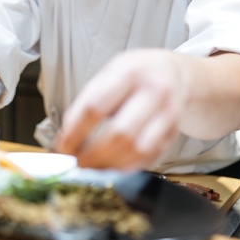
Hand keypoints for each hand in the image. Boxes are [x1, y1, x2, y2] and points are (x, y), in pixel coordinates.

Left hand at [57, 49, 186, 170]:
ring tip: (93, 167)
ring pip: (138, 150)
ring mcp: (168, 113)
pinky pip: (150, 157)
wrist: (175, 73)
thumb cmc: (137, 74)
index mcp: (129, 72)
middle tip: (77, 163)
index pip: (97, 106)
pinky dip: (127, 166)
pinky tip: (113, 165)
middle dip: (93, 155)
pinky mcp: (174, 132)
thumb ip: (88, 99)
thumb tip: (68, 133)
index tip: (64, 146)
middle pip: (120, 133)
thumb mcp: (110, 72)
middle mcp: (153, 91)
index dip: (76, 131)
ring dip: (111, 165)